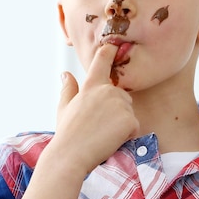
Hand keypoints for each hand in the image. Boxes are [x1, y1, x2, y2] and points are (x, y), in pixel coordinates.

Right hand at [52, 43, 139, 173]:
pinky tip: (111, 140)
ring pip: (129, 113)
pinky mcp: (129, 119)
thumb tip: (65, 74)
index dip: (110, 51)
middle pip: (123, 96)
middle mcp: (107, 90)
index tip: (115, 44)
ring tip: (103, 134)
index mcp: (91, 85)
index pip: (103, 60)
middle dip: (117, 111)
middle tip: (99, 127)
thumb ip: (68, 89)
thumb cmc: (67, 134)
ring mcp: (119, 104)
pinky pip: (134, 127)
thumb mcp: (64, 107)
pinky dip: (126, 136)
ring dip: (121, 125)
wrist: (71, 155)